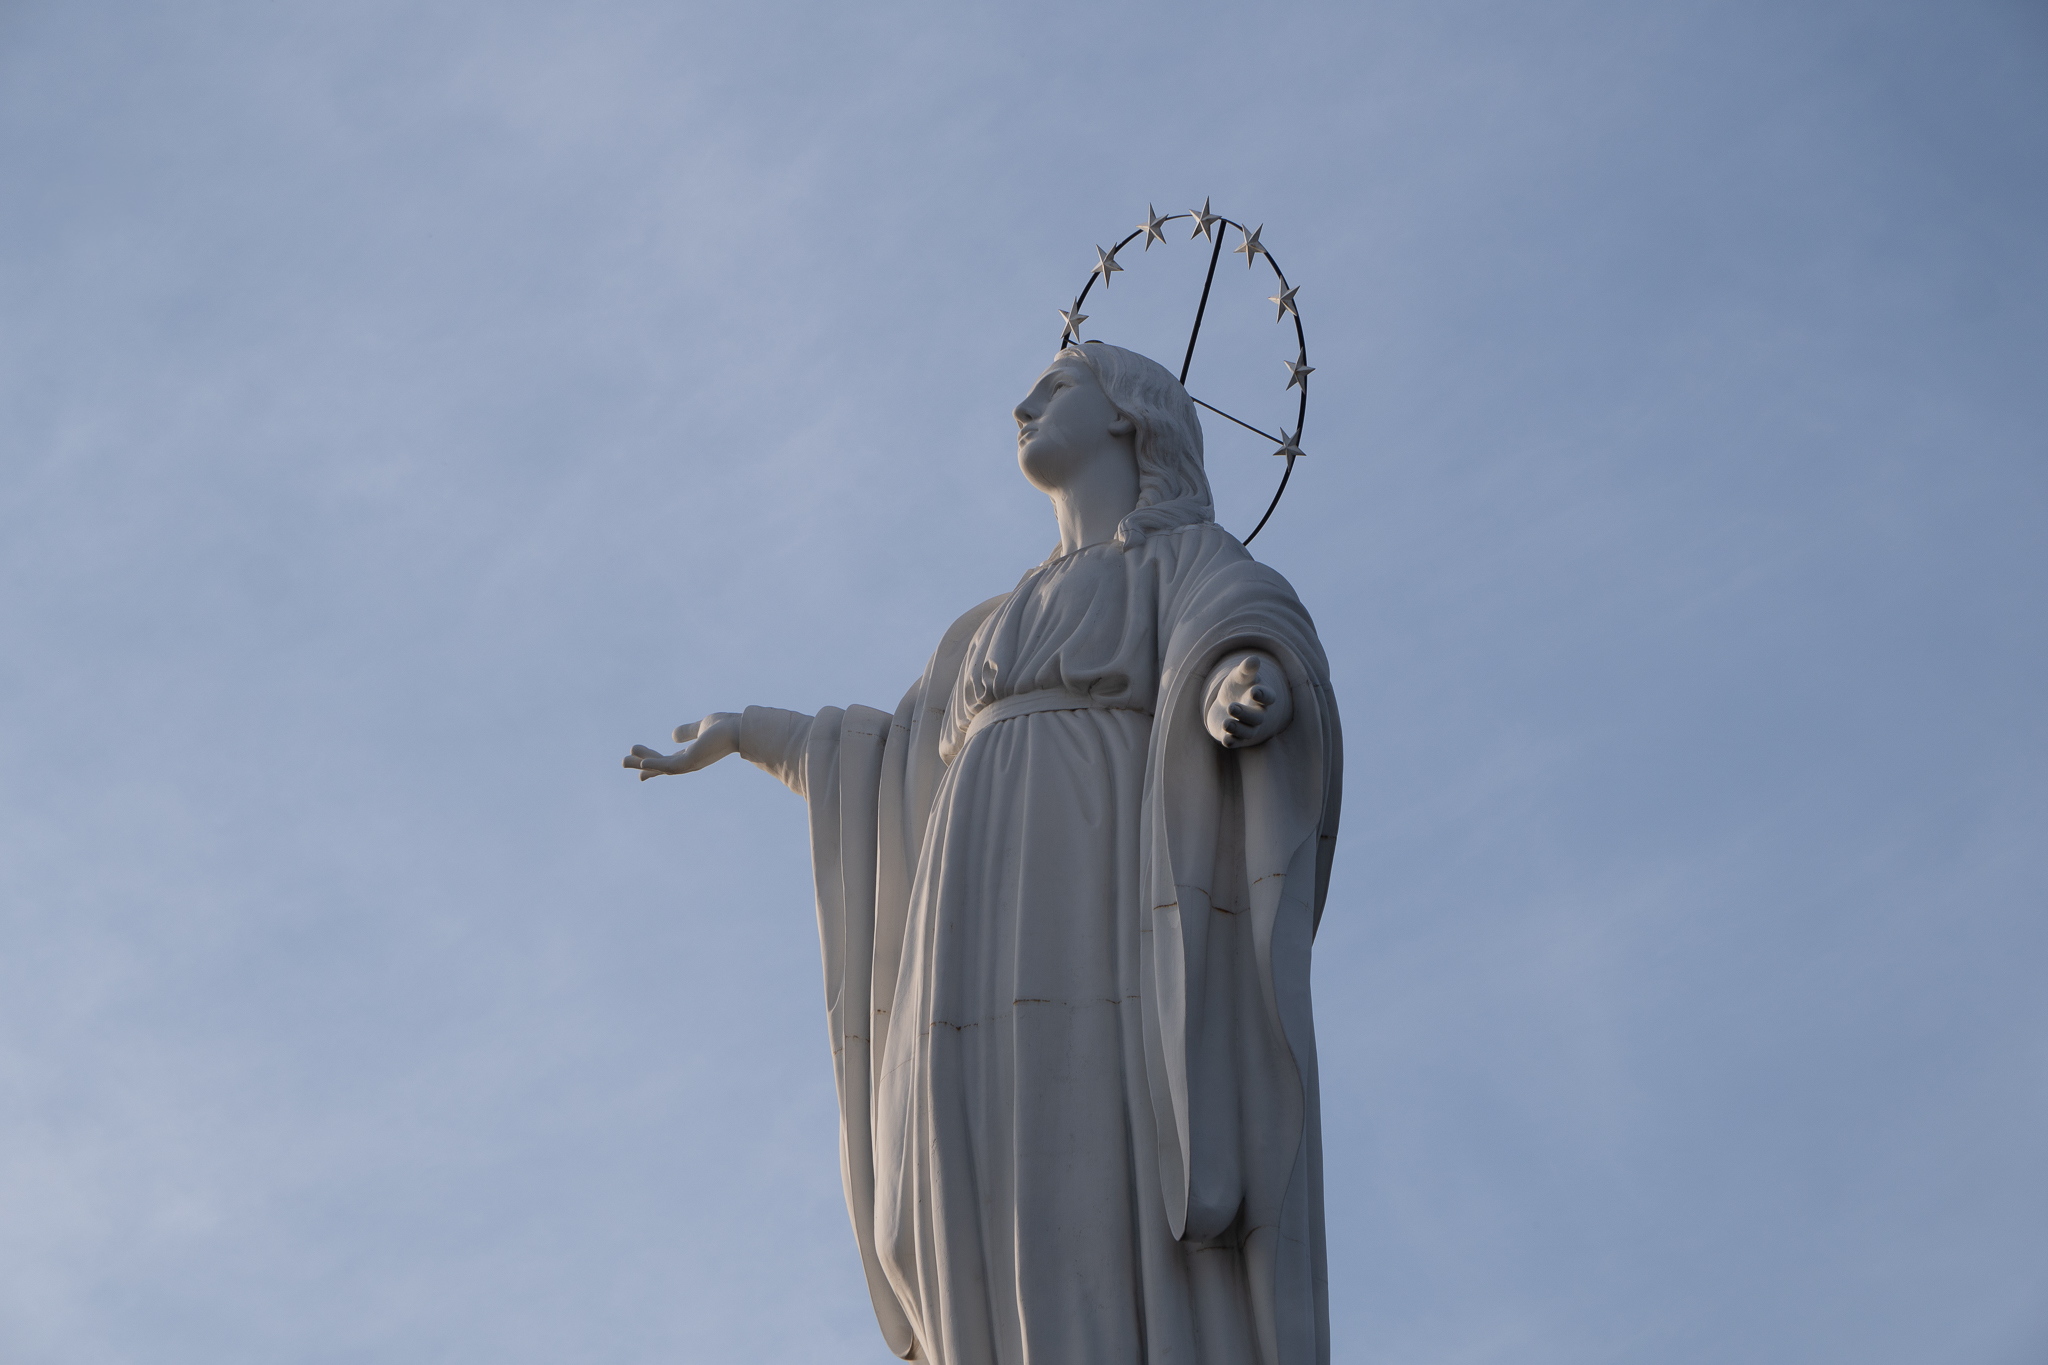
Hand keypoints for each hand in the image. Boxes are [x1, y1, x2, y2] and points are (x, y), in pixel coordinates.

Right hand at [623, 712, 741, 779]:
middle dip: (642, 765)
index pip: (669, 762)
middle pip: (661, 767)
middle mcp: (690, 762)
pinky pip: (669, 766)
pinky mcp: (692, 761)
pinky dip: (655, 765)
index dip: (653, 763)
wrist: (742, 728)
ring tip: (624, 760)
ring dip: (642, 764)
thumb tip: (673, 735)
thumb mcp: (702, 727)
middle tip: (623, 762)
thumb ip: (688, 731)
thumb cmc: (727, 728)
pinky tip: (642, 764)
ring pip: (661, 767)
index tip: (639, 767)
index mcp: (692, 755)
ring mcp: (691, 763)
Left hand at [1204, 652, 1292, 748]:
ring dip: (1237, 728)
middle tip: (1231, 707)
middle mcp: (1258, 715)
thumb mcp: (1239, 676)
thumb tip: (1254, 659)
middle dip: (1245, 714)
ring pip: (1247, 732)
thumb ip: (1246, 670)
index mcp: (1262, 698)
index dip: (1262, 695)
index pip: (1268, 698)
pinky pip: (1236, 742)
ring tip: (1226, 722)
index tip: (1254, 691)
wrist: (1225, 704)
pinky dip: (1232, 741)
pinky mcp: (1234, 737)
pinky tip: (1226, 739)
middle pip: (1257, 718)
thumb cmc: (1237, 687)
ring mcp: (1246, 727)